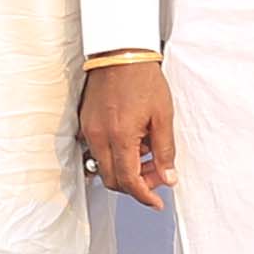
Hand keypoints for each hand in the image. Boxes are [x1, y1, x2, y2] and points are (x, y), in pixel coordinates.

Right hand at [79, 57, 175, 203]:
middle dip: (136, 184)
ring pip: (104, 166)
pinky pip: (98, 150)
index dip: (144, 196)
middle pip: (113, 179)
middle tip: (157, 175)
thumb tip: (167, 177)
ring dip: (126, 169)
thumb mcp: (163, 116)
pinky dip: (115, 155)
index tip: (157, 201)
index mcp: (120, 136)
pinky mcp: (85, 123)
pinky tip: (133, 141)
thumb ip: (165, 151)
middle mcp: (99, 137)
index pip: (129, 181)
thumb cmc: (142, 78)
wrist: (120, 52)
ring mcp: (89, 130)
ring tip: (147, 152)